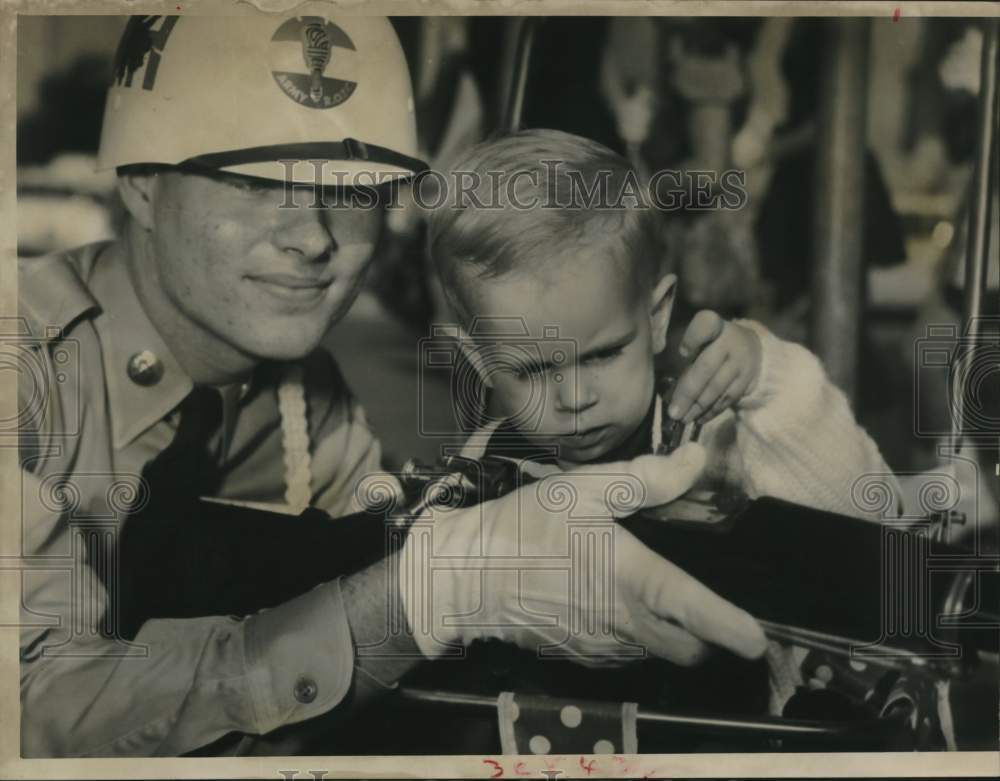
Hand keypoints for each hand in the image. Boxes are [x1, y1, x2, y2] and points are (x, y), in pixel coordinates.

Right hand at [400, 444, 766, 665]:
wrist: (466, 576)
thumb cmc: (523, 528)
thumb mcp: (581, 488)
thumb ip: (644, 478)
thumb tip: (695, 459)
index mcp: (629, 579)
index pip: (695, 613)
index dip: (733, 629)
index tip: (759, 640)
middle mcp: (622, 623)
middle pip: (689, 650)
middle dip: (709, 636)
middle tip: (706, 605)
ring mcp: (601, 647)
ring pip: (657, 654)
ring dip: (670, 635)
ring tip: (650, 595)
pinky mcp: (581, 656)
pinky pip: (624, 655)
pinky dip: (635, 637)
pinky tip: (612, 604)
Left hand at [668, 311, 762, 423]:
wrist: (750, 346)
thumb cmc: (713, 344)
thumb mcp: (702, 340)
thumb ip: (687, 359)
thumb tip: (669, 394)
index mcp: (714, 326)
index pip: (706, 325)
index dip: (693, 338)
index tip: (682, 353)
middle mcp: (730, 342)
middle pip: (707, 368)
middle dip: (688, 393)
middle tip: (673, 412)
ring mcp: (741, 362)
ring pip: (717, 388)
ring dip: (698, 407)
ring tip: (683, 419)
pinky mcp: (747, 380)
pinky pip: (728, 398)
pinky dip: (712, 410)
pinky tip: (699, 418)